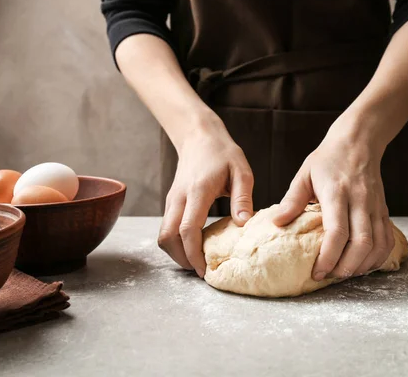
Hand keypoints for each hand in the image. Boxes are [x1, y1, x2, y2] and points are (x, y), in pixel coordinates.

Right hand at [158, 117, 253, 276]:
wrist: (199, 137)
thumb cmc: (223, 153)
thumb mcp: (242, 171)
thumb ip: (242, 198)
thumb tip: (243, 224)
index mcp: (197, 191)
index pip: (188, 229)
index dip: (193, 253)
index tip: (204, 269)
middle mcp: (179, 198)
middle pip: (167, 237)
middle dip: (181, 259)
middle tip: (200, 271)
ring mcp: (172, 200)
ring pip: (163, 235)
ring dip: (176, 252)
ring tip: (197, 262)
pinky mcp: (171, 202)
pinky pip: (167, 227)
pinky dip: (176, 242)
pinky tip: (194, 246)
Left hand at [273, 122, 394, 280]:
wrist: (359, 142)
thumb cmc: (328, 159)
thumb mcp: (304, 175)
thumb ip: (291, 200)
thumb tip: (276, 223)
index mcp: (338, 193)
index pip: (338, 232)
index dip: (328, 257)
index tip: (316, 272)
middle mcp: (361, 202)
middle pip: (362, 244)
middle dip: (346, 267)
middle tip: (329, 276)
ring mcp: (376, 207)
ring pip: (378, 245)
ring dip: (363, 266)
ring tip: (344, 273)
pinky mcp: (384, 211)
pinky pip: (387, 241)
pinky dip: (378, 258)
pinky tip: (363, 265)